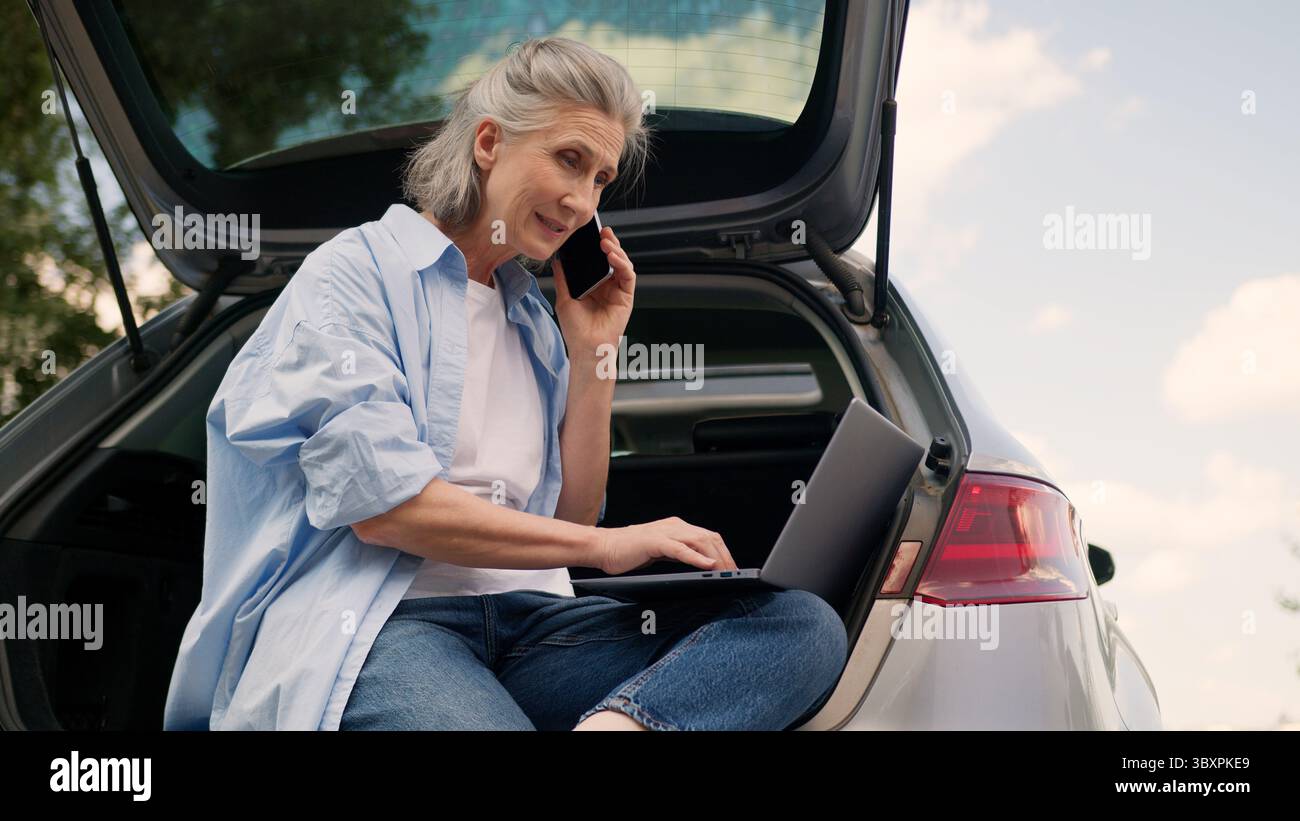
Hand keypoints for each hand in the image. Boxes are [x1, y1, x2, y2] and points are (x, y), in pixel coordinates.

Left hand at [551, 225, 634, 355]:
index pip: (597, 260)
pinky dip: (622, 264)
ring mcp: (618, 291)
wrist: (585, 347)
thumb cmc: (575, 329)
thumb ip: (563, 278)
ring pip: (623, 264)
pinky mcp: (626, 297)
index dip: (596, 246)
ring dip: (616, 250)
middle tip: (602, 231)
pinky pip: (628, 276)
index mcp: (594, 285)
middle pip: (612, 258)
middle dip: (609, 242)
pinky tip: (613, 257)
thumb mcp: (564, 297)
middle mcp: (607, 286)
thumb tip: (557, 259)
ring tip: (606, 242)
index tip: (590, 233)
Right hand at [593, 517, 738, 575]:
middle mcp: (674, 526)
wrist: (603, 547)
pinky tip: (707, 564)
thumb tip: (703, 565)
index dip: (723, 552)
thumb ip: (680, 554)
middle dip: (725, 556)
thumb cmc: (629, 552)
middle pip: (709, 538)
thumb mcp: (661, 552)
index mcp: (677, 528)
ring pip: (699, 541)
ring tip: (726, 572)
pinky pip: (680, 549)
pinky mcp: (654, 541)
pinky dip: (696, 557)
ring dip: (716, 557)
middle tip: (735, 574)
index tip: (732, 569)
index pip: (708, 537)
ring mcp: (665, 532)